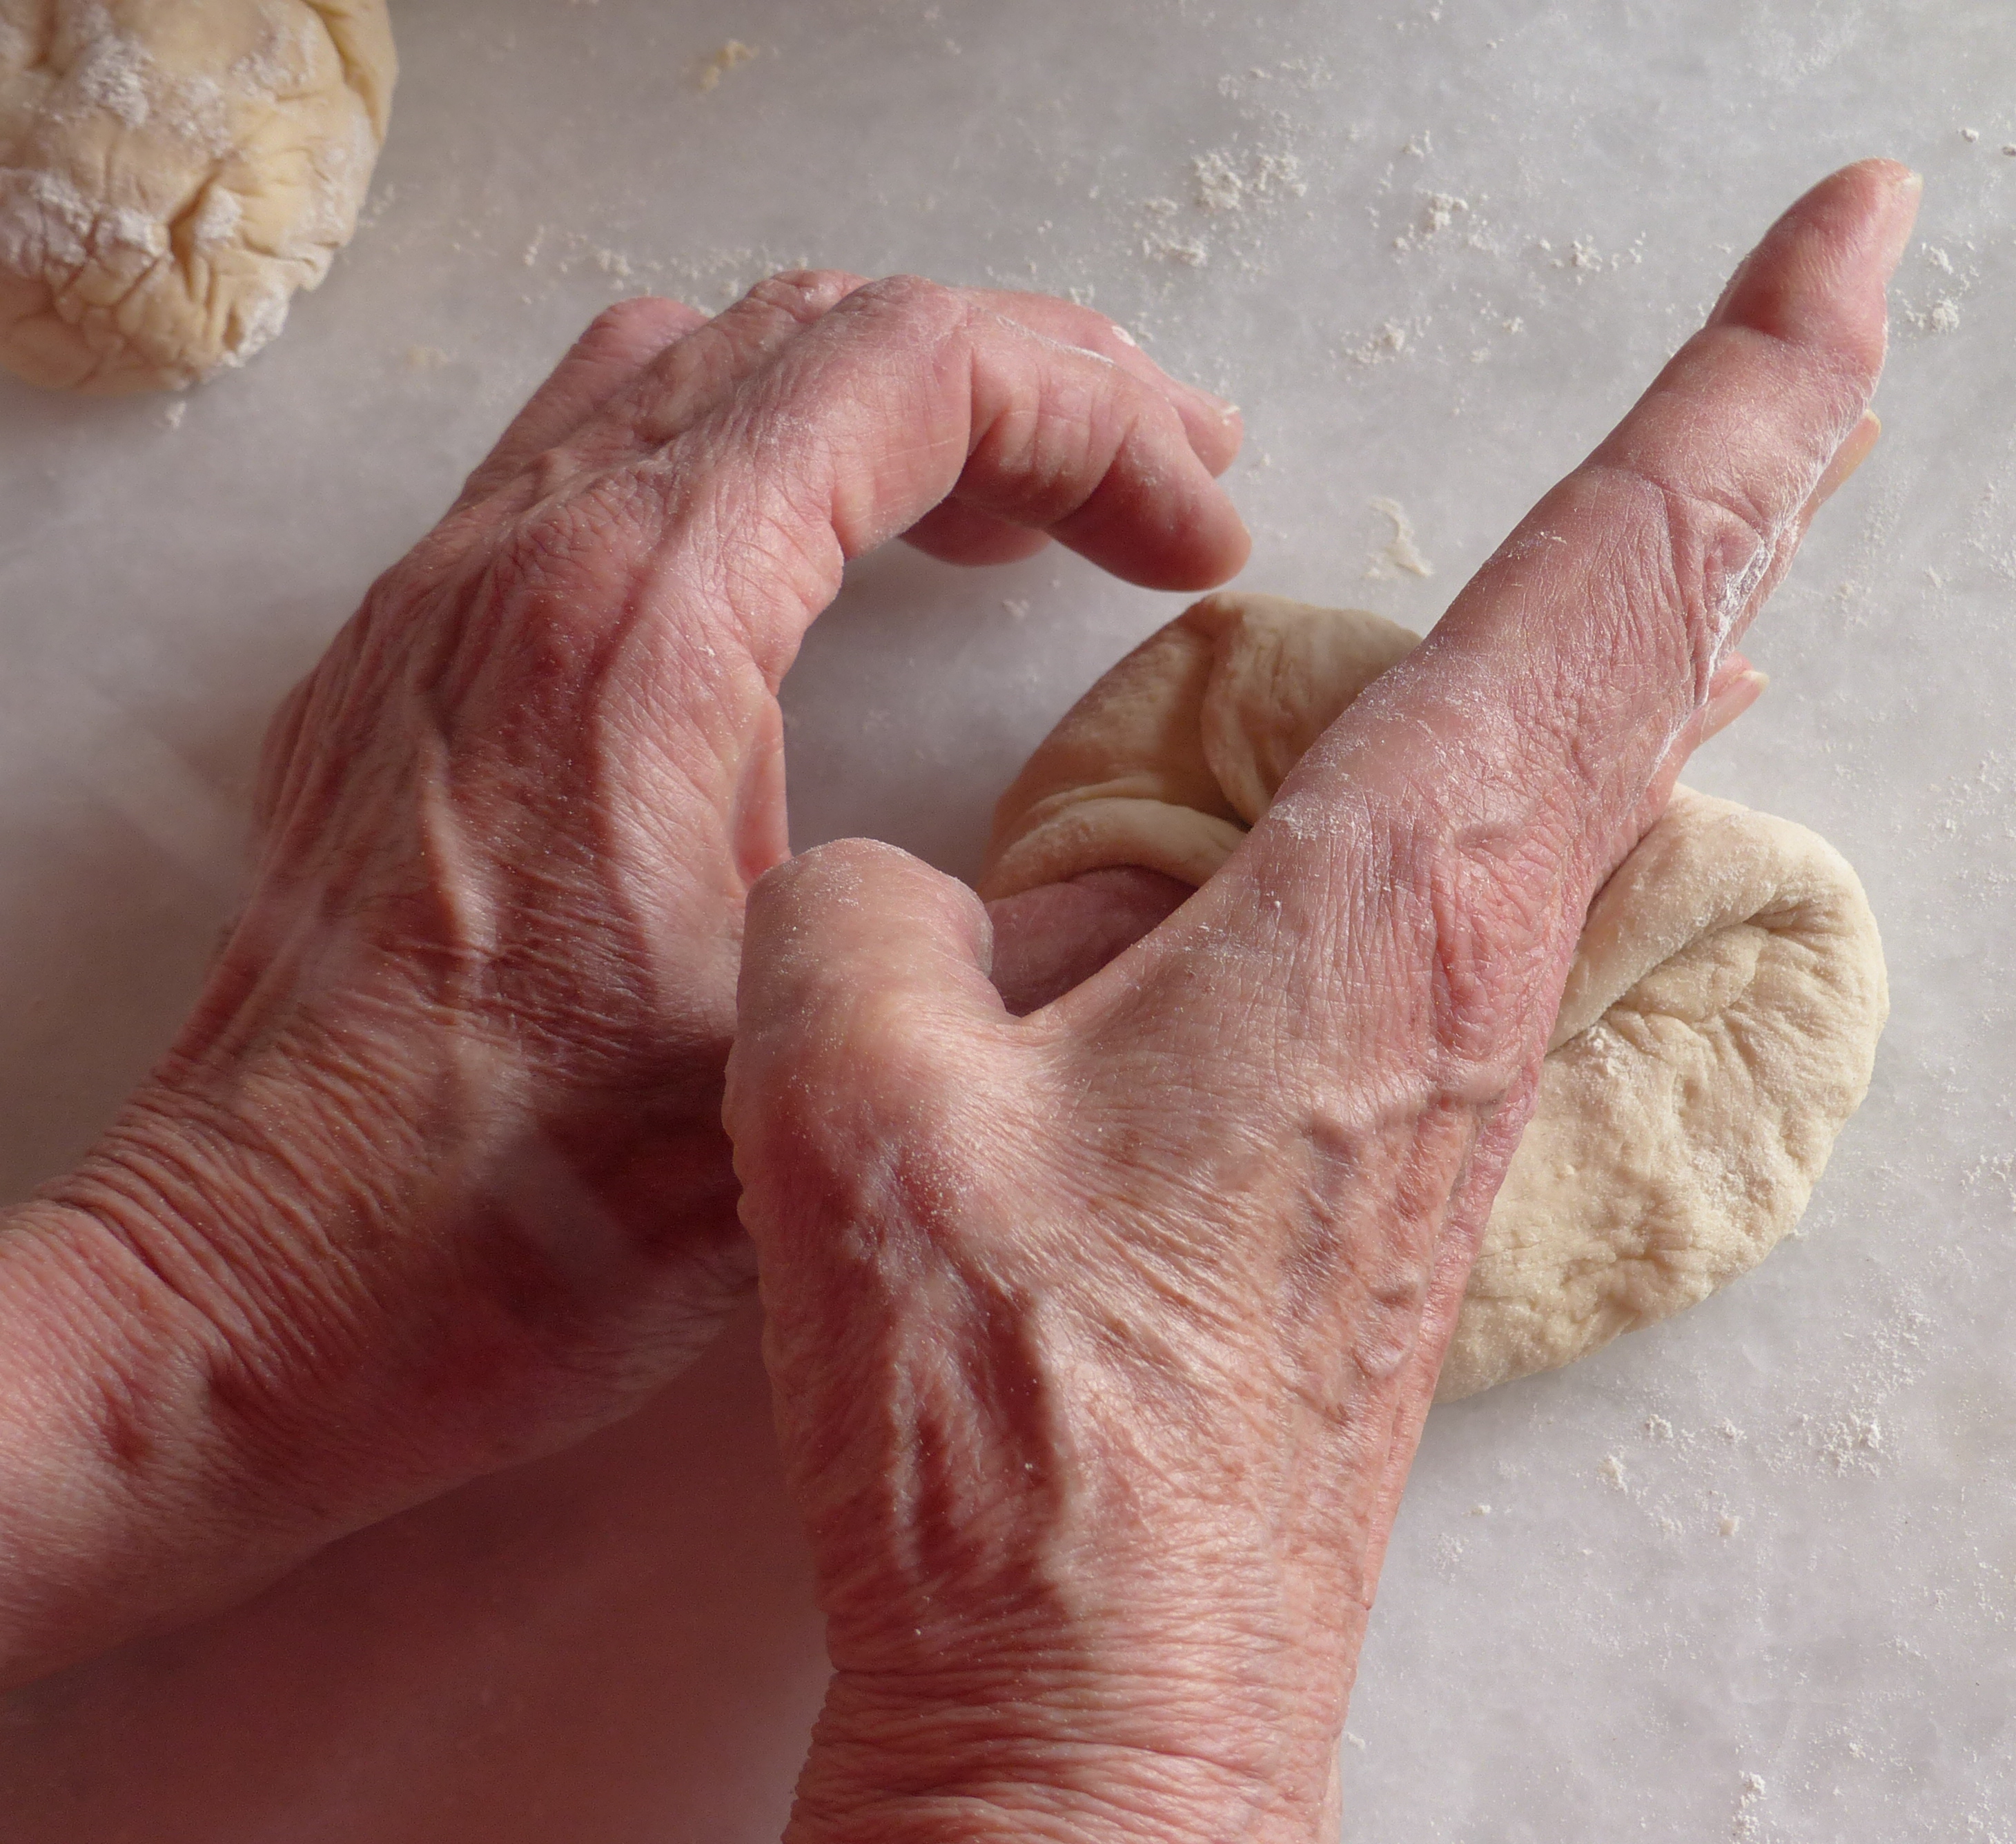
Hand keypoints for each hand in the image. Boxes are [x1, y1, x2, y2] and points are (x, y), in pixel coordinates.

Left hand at [0, 275, 1248, 1683]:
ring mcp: (453, 591)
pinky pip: (607, 444)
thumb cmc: (509, 1221)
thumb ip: (1056, 950)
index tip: (1205, 535)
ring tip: (1027, 507)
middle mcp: (529, 557)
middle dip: (1034, 382)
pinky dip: (766, 450)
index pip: (914, 371)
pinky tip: (830, 567)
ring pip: (708, 363)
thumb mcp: (834, 1081)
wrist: (249, 1298)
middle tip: (1167, 485)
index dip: (1102, 421)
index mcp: (642, 623)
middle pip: (823, 329)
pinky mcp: (421, 653)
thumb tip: (1210, 862)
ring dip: (894, 398)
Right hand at [726, 161, 1918, 1843]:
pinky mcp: (1408, 1134)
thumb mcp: (868, 1112)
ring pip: (1609, 753)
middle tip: (1852, 297)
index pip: (1613, 567)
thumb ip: (880, 925)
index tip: (1864, 233)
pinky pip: (1522, 870)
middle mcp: (1473, 961)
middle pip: (1665, 635)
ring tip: (1746, 474)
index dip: (1751, 376)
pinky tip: (1567, 743)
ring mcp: (1461, 1056)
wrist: (1110, 1696)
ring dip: (1678, 593)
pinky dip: (1574, 746)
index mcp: (1390, 904)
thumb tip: (912, 905)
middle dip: (1769, 437)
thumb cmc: (1025, 1443)